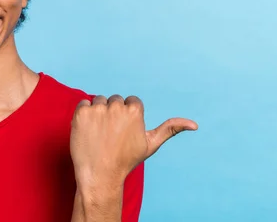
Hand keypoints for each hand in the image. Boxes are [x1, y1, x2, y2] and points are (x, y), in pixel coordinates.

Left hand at [70, 95, 196, 188]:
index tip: (124, 133)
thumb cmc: (126, 160)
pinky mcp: (81, 113)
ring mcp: (97, 109)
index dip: (128, 118)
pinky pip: (83, 104)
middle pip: (114, 100)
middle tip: (111, 136)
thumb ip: (170, 129)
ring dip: (98, 114)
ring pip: (98, 101)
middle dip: (113, 114)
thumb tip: (195, 125)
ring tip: (100, 134)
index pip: (131, 102)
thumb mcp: (150, 144)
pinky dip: (84, 116)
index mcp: (134, 110)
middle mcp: (116, 106)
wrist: (100, 175)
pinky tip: (88, 131)